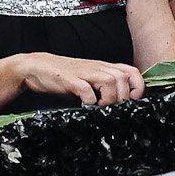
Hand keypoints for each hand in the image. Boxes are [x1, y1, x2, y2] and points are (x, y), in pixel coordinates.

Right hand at [6, 53, 145, 107]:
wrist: (37, 67)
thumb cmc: (64, 76)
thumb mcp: (88, 80)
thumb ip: (103, 88)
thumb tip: (118, 106)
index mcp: (103, 67)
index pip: (131, 71)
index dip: (137, 85)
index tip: (132, 99)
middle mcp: (97, 67)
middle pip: (123, 77)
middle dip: (122, 96)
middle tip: (112, 108)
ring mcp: (83, 72)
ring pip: (110, 80)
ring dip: (110, 98)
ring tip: (101, 107)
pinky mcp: (70, 79)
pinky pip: (86, 89)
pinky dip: (90, 100)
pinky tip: (86, 105)